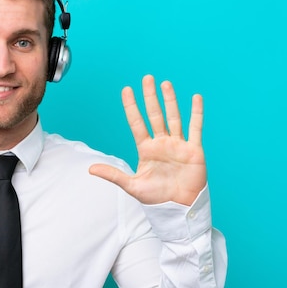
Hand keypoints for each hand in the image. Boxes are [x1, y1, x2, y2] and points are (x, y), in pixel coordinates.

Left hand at [89, 75, 205, 205]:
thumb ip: (113, 175)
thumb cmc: (156, 198)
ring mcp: (177, 145)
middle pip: (154, 115)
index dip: (131, 107)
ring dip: (170, 100)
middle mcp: (161, 143)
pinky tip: (195, 98)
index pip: (137, 123)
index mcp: (146, 149)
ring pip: (173, 117)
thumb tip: (90, 169)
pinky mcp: (193, 150)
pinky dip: (196, 113)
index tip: (126, 90)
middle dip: (150, 97)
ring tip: (165, 84)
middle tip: (147, 78)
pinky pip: (195, 128)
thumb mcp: (132, 186)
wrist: (179, 209)